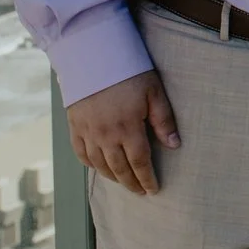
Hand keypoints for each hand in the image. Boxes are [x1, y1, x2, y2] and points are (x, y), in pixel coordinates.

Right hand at [67, 70, 180, 194]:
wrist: (92, 56)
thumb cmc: (128, 71)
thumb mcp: (154, 91)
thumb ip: (163, 120)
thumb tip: (174, 145)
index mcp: (128, 128)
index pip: (139, 162)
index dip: (147, 178)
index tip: (153, 190)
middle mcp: (105, 136)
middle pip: (119, 168)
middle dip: (131, 183)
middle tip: (140, 192)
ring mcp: (87, 132)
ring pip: (99, 165)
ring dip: (112, 177)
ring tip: (123, 182)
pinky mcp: (74, 126)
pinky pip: (81, 153)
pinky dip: (90, 164)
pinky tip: (98, 167)